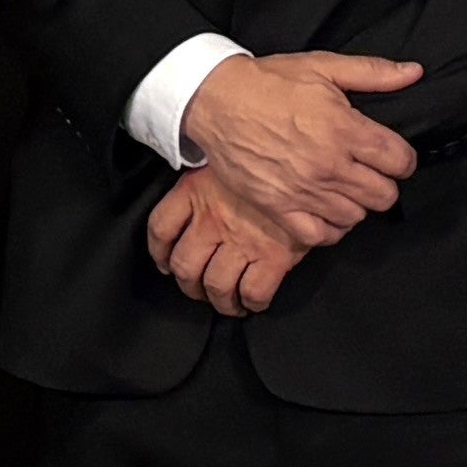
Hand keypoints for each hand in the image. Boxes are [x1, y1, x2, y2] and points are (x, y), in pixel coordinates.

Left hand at [142, 168, 296, 313]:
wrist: (307, 164)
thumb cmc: (266, 164)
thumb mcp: (224, 162)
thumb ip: (203, 184)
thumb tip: (189, 210)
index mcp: (195, 192)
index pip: (160, 228)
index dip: (159, 253)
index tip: (166, 264)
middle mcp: (213, 220)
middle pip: (185, 267)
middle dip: (190, 287)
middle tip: (200, 290)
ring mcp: (243, 240)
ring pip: (216, 286)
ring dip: (220, 302)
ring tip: (228, 303)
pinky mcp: (274, 257)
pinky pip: (253, 292)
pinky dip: (251, 303)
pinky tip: (253, 302)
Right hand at [179, 51, 424, 245]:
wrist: (217, 101)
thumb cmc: (269, 83)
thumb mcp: (324, 66)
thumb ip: (373, 72)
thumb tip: (413, 73)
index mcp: (344, 129)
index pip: (400, 161)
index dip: (402, 159)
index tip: (391, 156)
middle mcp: (328, 165)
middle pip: (384, 195)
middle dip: (384, 183)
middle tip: (369, 172)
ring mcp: (303, 191)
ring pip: (356, 216)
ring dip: (357, 204)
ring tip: (345, 188)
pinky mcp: (279, 207)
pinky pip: (320, 235)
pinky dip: (330, 228)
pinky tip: (327, 211)